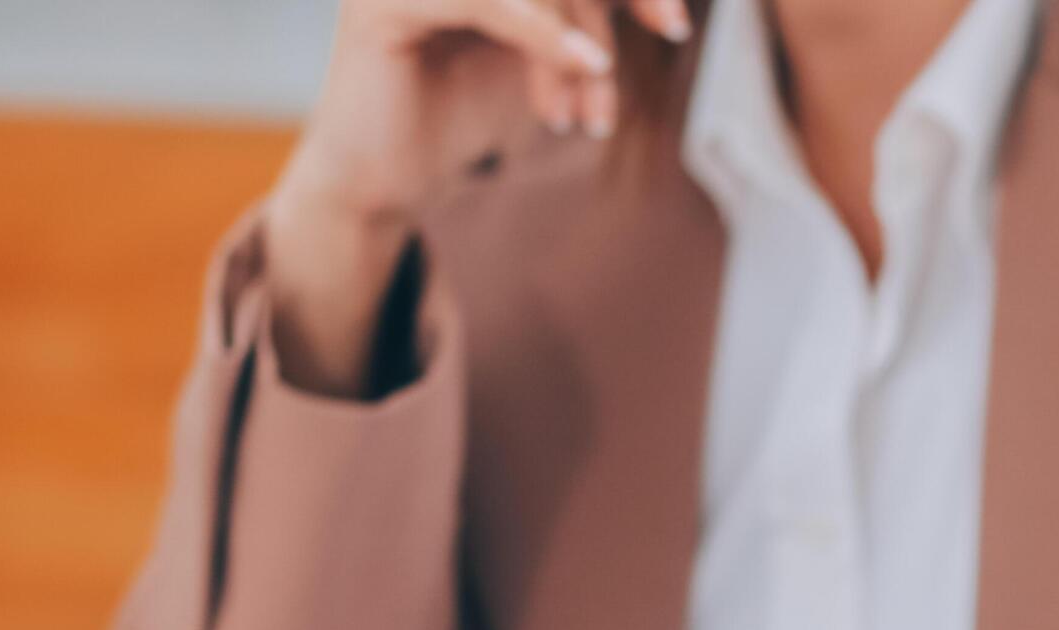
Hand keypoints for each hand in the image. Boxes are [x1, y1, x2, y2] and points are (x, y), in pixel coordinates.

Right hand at [263, 0, 690, 391]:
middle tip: (671, 32)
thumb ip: (578, 12)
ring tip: (598, 98)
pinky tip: (588, 68)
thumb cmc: (455, 120)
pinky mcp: (385, 4)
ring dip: (585, 32)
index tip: (676, 16)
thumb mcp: (538, 55)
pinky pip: (486, 2)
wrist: (381, 183)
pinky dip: (547, 34)